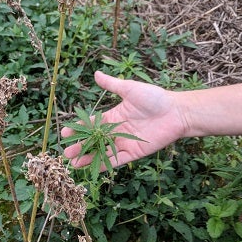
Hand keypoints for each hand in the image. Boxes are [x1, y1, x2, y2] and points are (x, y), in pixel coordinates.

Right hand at [62, 71, 186, 167]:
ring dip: (88, 158)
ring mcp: (125, 143)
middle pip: (94, 141)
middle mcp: (117, 131)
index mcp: (114, 116)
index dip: (79, 129)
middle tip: (65, 153)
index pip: (92, 124)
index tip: (65, 134)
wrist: (176, 112)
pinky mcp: (135, 152)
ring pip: (103, 152)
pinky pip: (117, 160)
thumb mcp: (130, 89)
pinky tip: (92, 168)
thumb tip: (96, 73)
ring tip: (73, 163)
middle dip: (80, 147)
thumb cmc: (155, 98)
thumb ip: (112, 84)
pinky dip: (105, 164)